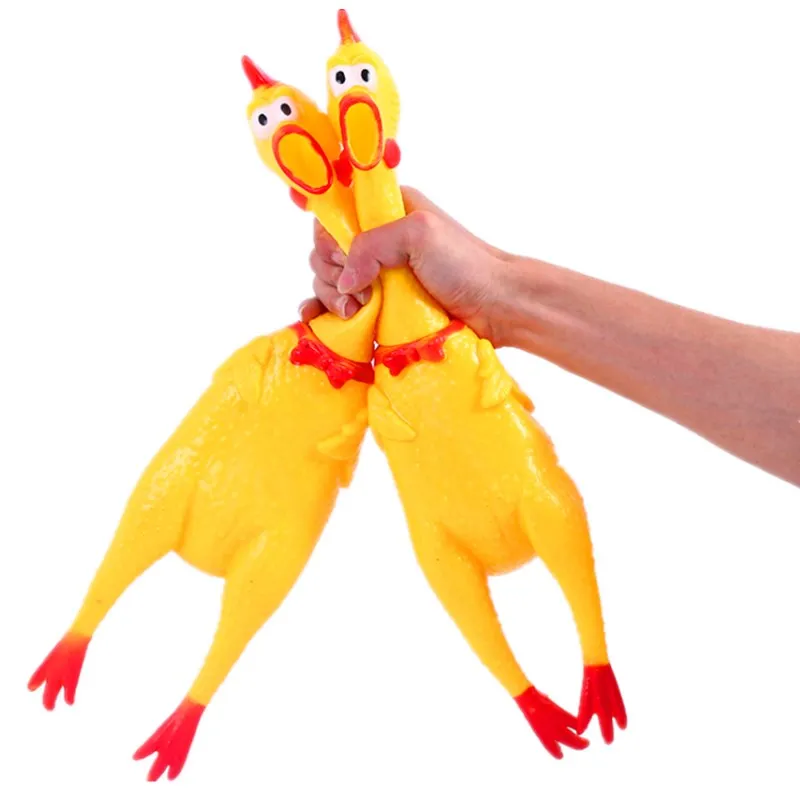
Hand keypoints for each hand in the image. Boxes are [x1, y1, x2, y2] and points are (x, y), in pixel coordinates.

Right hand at [299, 187, 518, 343]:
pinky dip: (329, 314)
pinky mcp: (380, 307)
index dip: (329, 236)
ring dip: (332, 298)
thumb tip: (343, 281)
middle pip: (326, 252)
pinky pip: (340, 309)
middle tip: (358, 291)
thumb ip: (373, 244)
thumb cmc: (466, 264)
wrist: (496, 307)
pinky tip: (331, 320)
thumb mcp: (419, 234)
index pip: (335, 215)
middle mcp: (378, 241)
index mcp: (386, 212)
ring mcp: (378, 277)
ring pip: (330, 282)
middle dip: (331, 273)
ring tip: (357, 311)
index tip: (344, 257)